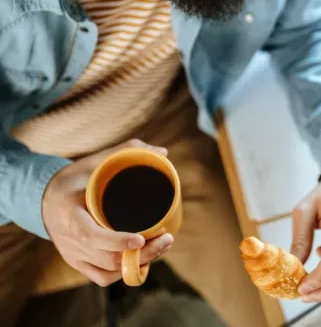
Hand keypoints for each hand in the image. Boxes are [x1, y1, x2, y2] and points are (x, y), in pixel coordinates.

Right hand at [42, 139, 174, 286]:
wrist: (45, 199)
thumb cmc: (74, 179)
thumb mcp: (94, 161)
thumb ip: (127, 151)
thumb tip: (163, 152)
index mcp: (70, 215)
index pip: (91, 236)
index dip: (117, 241)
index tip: (141, 238)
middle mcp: (70, 240)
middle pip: (107, 258)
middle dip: (142, 253)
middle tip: (167, 238)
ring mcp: (74, 254)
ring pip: (109, 270)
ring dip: (138, 263)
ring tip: (162, 245)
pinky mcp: (79, 262)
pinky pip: (102, 277)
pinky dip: (124, 273)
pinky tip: (144, 260)